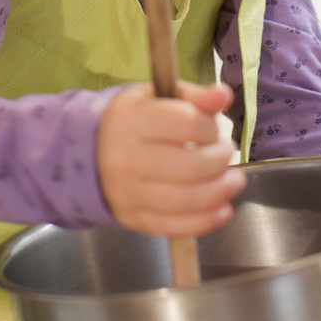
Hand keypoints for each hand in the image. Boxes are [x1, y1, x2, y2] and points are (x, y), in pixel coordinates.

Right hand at [97, 80, 245, 236]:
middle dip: (220, 159)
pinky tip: (222, 209)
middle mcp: (127, 157)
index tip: (212, 129)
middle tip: (225, 152)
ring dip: (219, 191)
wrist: (87, 153)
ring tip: (233, 180)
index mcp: (133, 119)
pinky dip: (204, 221)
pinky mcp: (133, 218)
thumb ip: (194, 96)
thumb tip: (223, 95)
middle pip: (189, 165)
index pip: (186, 123)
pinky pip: (173, 226)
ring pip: (184, 199)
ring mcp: (129, 192)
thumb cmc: (131, 122)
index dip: (210, 127)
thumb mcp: (157, 97)